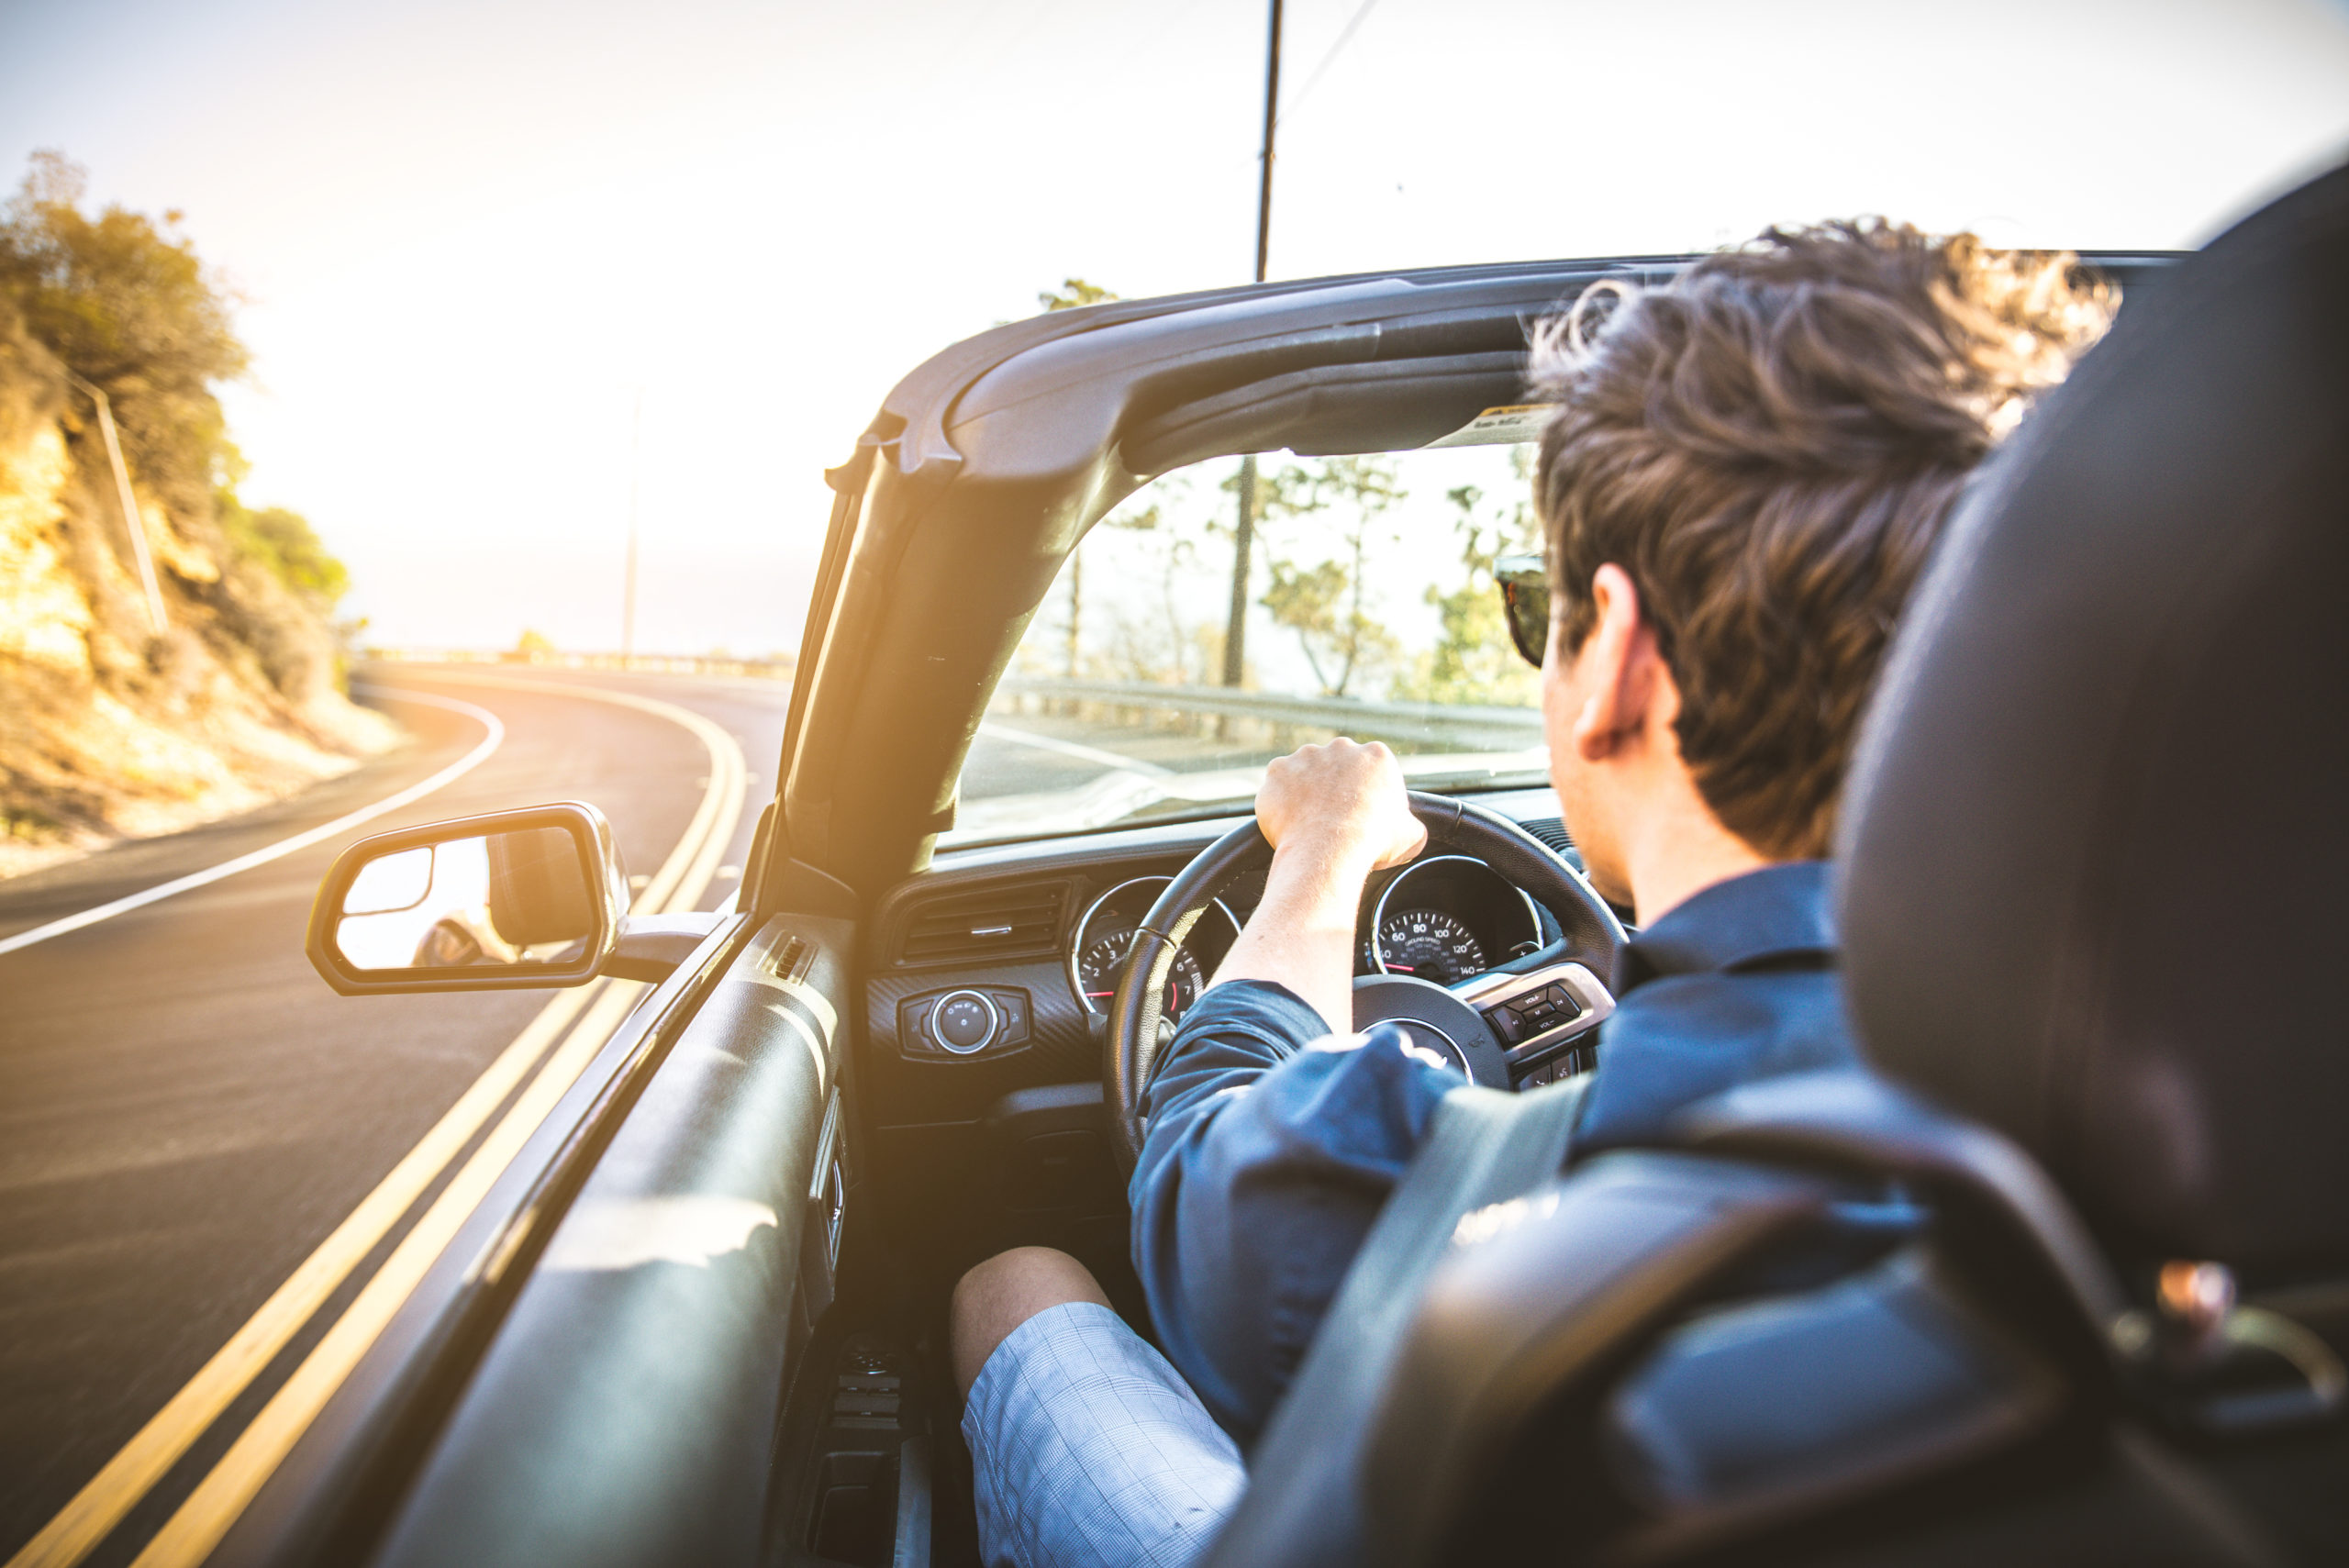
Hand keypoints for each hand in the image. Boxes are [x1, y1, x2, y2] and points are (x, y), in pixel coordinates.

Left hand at [1254, 739, 1425, 873]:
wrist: (1329, 850)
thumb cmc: (1373, 841)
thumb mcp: (1411, 835)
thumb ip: (1410, 824)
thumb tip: (1408, 830)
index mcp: (1376, 755)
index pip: (1371, 769)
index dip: (1366, 793)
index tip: (1361, 813)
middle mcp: (1340, 747)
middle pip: (1336, 766)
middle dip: (1334, 787)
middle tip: (1333, 818)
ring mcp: (1305, 756)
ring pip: (1304, 772)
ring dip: (1305, 791)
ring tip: (1309, 822)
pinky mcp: (1278, 770)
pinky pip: (1277, 786)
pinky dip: (1279, 801)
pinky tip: (1288, 823)